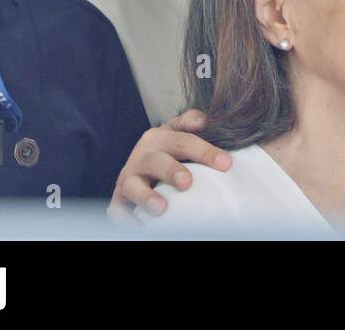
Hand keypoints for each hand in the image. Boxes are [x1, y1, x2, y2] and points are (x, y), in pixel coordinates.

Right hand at [107, 109, 231, 224]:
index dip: (205, 151)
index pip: (184, 141)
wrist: (138, 167)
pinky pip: (118, 210)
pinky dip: (125, 218)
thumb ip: (190, 123)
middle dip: (172, 171)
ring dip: (147, 196)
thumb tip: (204, 119)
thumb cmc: (167, 151)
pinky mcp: (119, 199)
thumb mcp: (178, 132)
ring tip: (161, 208)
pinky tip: (137, 226)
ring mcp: (129, 178)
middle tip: (187, 183)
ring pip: (133, 185)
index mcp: (161, 137)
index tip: (226, 164)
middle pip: (158, 161)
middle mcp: (143, 155)